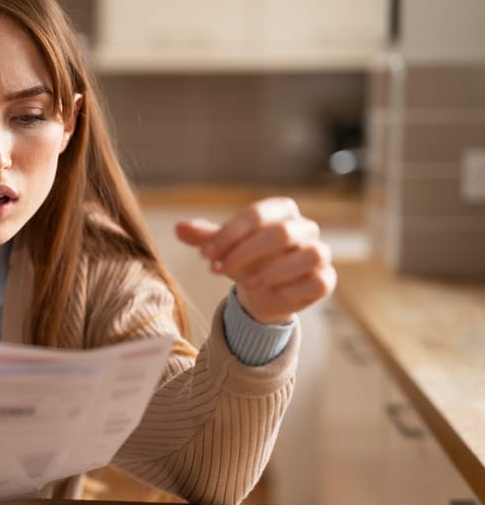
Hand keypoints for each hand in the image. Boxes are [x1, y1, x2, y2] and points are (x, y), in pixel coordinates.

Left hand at [175, 197, 336, 323]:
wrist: (263, 292)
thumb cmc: (245, 260)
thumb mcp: (222, 248)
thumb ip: (204, 237)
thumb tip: (179, 228)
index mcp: (280, 211)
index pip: (256, 215)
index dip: (229, 234)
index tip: (205, 254)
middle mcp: (304, 228)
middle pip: (281, 233)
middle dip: (246, 252)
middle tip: (218, 269)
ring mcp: (319, 253)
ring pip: (309, 254)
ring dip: (274, 270)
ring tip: (248, 283)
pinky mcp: (325, 280)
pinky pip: (318, 281)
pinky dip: (294, 288)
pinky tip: (272, 294)